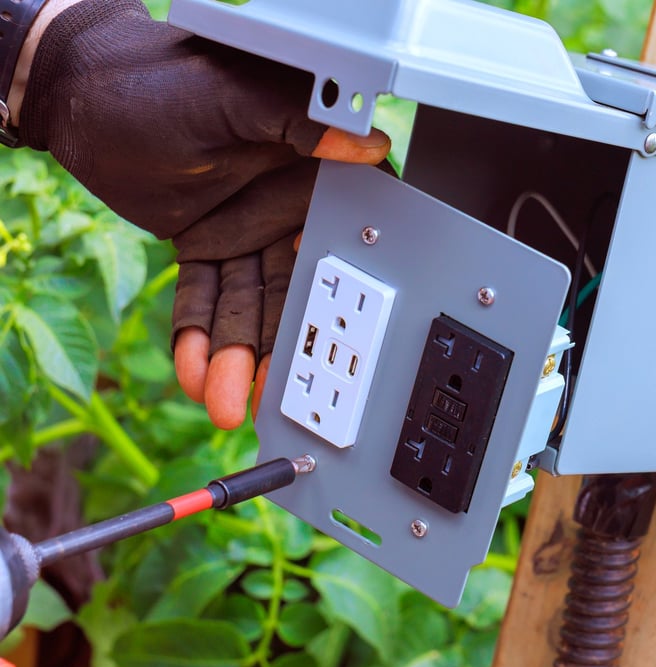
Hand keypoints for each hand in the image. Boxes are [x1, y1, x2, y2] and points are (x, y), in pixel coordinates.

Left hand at [16, 0, 390, 427]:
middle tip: (266, 396)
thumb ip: (303, 125)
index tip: (330, 346)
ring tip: (222, 400)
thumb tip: (368, 146)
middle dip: (275, 349)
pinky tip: (192, 370)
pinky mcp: (206, 246)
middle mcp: (289, 209)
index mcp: (316, 172)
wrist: (89, 92)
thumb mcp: (241, 99)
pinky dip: (195, 334)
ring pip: (245, 306)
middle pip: (292, 292)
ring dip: (232, 355)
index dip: (336, 300)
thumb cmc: (168, 78)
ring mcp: (247, 232)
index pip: (339, 246)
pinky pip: (204, 297)